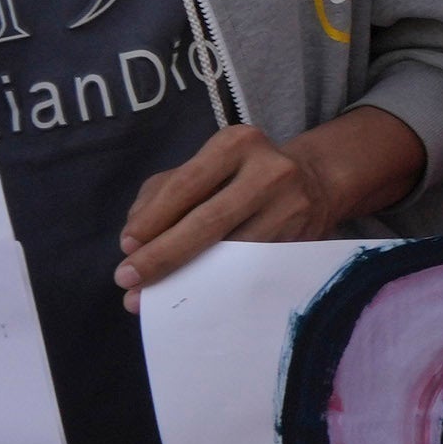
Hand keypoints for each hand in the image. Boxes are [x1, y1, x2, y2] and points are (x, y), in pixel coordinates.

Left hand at [117, 112, 420, 298]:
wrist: (316, 183)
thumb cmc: (242, 175)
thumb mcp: (204, 167)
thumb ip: (162, 193)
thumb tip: (132, 240)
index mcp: (236, 144)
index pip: (186, 184)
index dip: (153, 220)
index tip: (125, 248)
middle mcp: (269, 171)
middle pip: (208, 221)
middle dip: (164, 255)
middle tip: (128, 280)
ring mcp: (292, 208)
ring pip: (232, 253)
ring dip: (188, 279)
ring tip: (152, 299)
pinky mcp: (303, 241)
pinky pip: (252, 270)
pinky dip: (217, 287)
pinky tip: (194, 298)